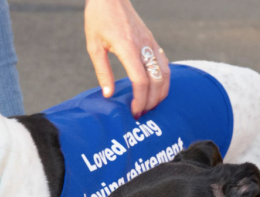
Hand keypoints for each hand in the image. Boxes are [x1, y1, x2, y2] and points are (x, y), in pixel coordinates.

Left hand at [85, 0, 170, 118]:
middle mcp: (144, 46)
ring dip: (161, 94)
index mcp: (128, 48)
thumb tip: (109, 94)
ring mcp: (151, 43)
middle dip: (151, 102)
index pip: (141, 80)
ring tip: (150, 106)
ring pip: (165, 74)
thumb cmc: (99, 19)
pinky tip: (156, 90)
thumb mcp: (94, 46)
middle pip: (156, 81)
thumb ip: (103, 71)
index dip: (140, 100)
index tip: (134, 112)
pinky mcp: (153, 42)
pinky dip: (164, 81)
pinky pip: (165, 65)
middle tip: (141, 114)